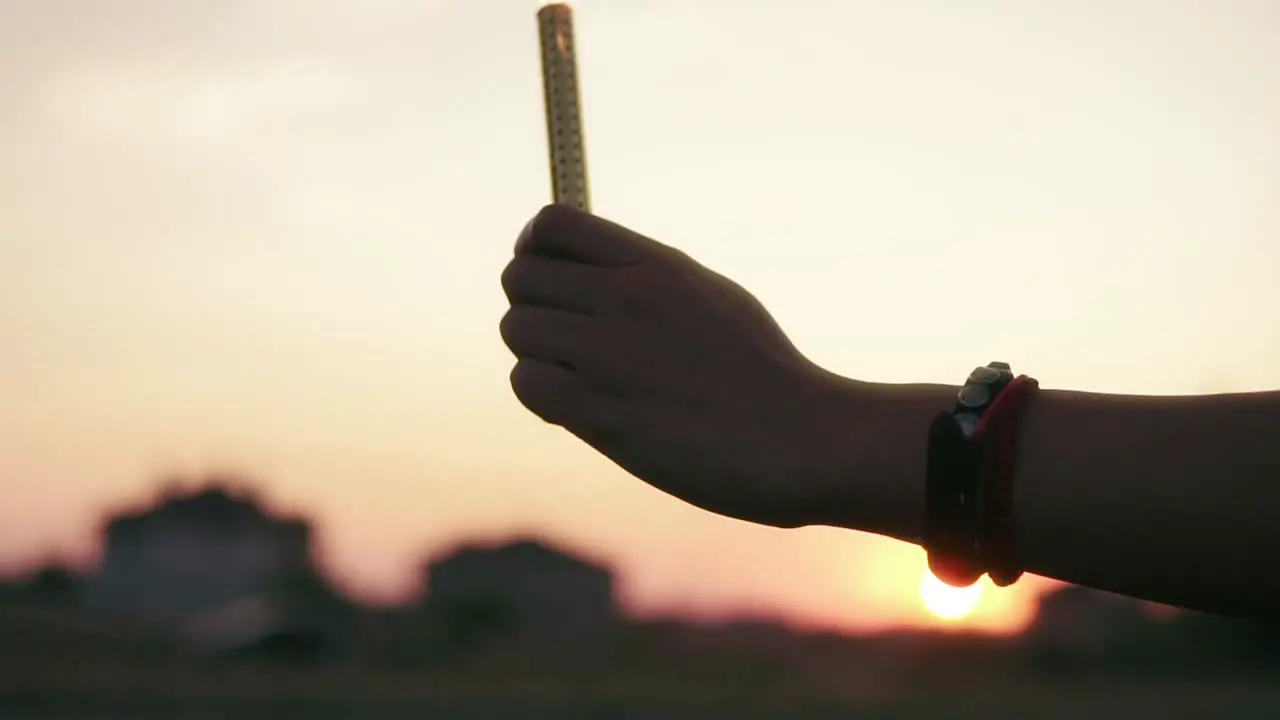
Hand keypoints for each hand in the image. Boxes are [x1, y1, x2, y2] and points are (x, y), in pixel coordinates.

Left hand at [499, 204, 866, 528]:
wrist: (797, 438)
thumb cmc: (762, 373)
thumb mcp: (710, 296)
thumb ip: (648, 277)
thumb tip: (588, 267)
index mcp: (655, 265)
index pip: (553, 225)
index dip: (534, 247)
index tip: (547, 272)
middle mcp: (624, 299)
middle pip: (520, 276)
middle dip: (531, 303)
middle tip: (561, 335)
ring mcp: (607, 355)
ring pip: (517, 329)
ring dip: (536, 353)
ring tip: (575, 375)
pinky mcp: (597, 412)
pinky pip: (526, 382)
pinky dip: (541, 395)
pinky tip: (575, 408)